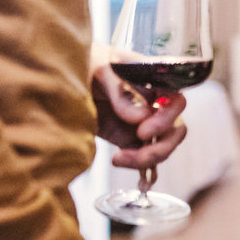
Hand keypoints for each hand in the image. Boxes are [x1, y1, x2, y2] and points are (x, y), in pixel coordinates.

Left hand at [89, 46, 187, 170]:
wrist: (62, 80)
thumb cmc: (85, 64)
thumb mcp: (99, 71)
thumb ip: (120, 91)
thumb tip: (141, 117)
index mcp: (153, 81)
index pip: (177, 100)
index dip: (168, 118)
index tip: (144, 130)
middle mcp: (154, 103)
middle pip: (176, 128)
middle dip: (160, 146)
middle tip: (132, 152)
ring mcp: (144, 122)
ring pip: (164, 145)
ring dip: (147, 158)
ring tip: (119, 160)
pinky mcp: (130, 139)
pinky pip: (147, 156)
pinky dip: (145, 169)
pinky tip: (134, 175)